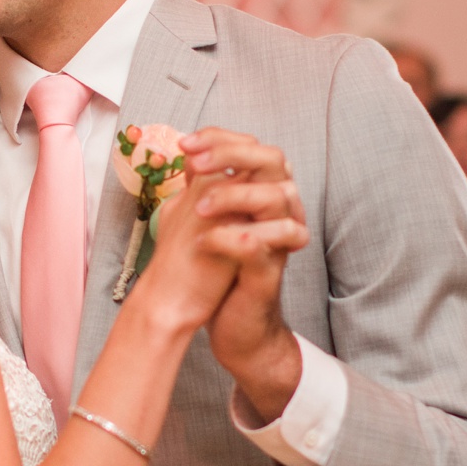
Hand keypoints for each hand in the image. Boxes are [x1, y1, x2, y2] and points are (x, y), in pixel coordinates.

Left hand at [178, 128, 310, 418]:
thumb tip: (186, 155)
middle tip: (193, 163)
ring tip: (198, 207)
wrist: (235, 326)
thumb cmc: (221, 271)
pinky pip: (259, 246)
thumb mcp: (210, 222)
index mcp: (265, 194)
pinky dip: (229, 239)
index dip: (221, 139)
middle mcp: (280, 212)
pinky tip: (202, 241)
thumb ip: (205, 190)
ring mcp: (279, 242)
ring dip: (233, 194)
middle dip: (230, 154)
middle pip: (273, 161)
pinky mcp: (269, 274)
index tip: (186, 143)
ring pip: (275, 199)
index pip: (254, 146)